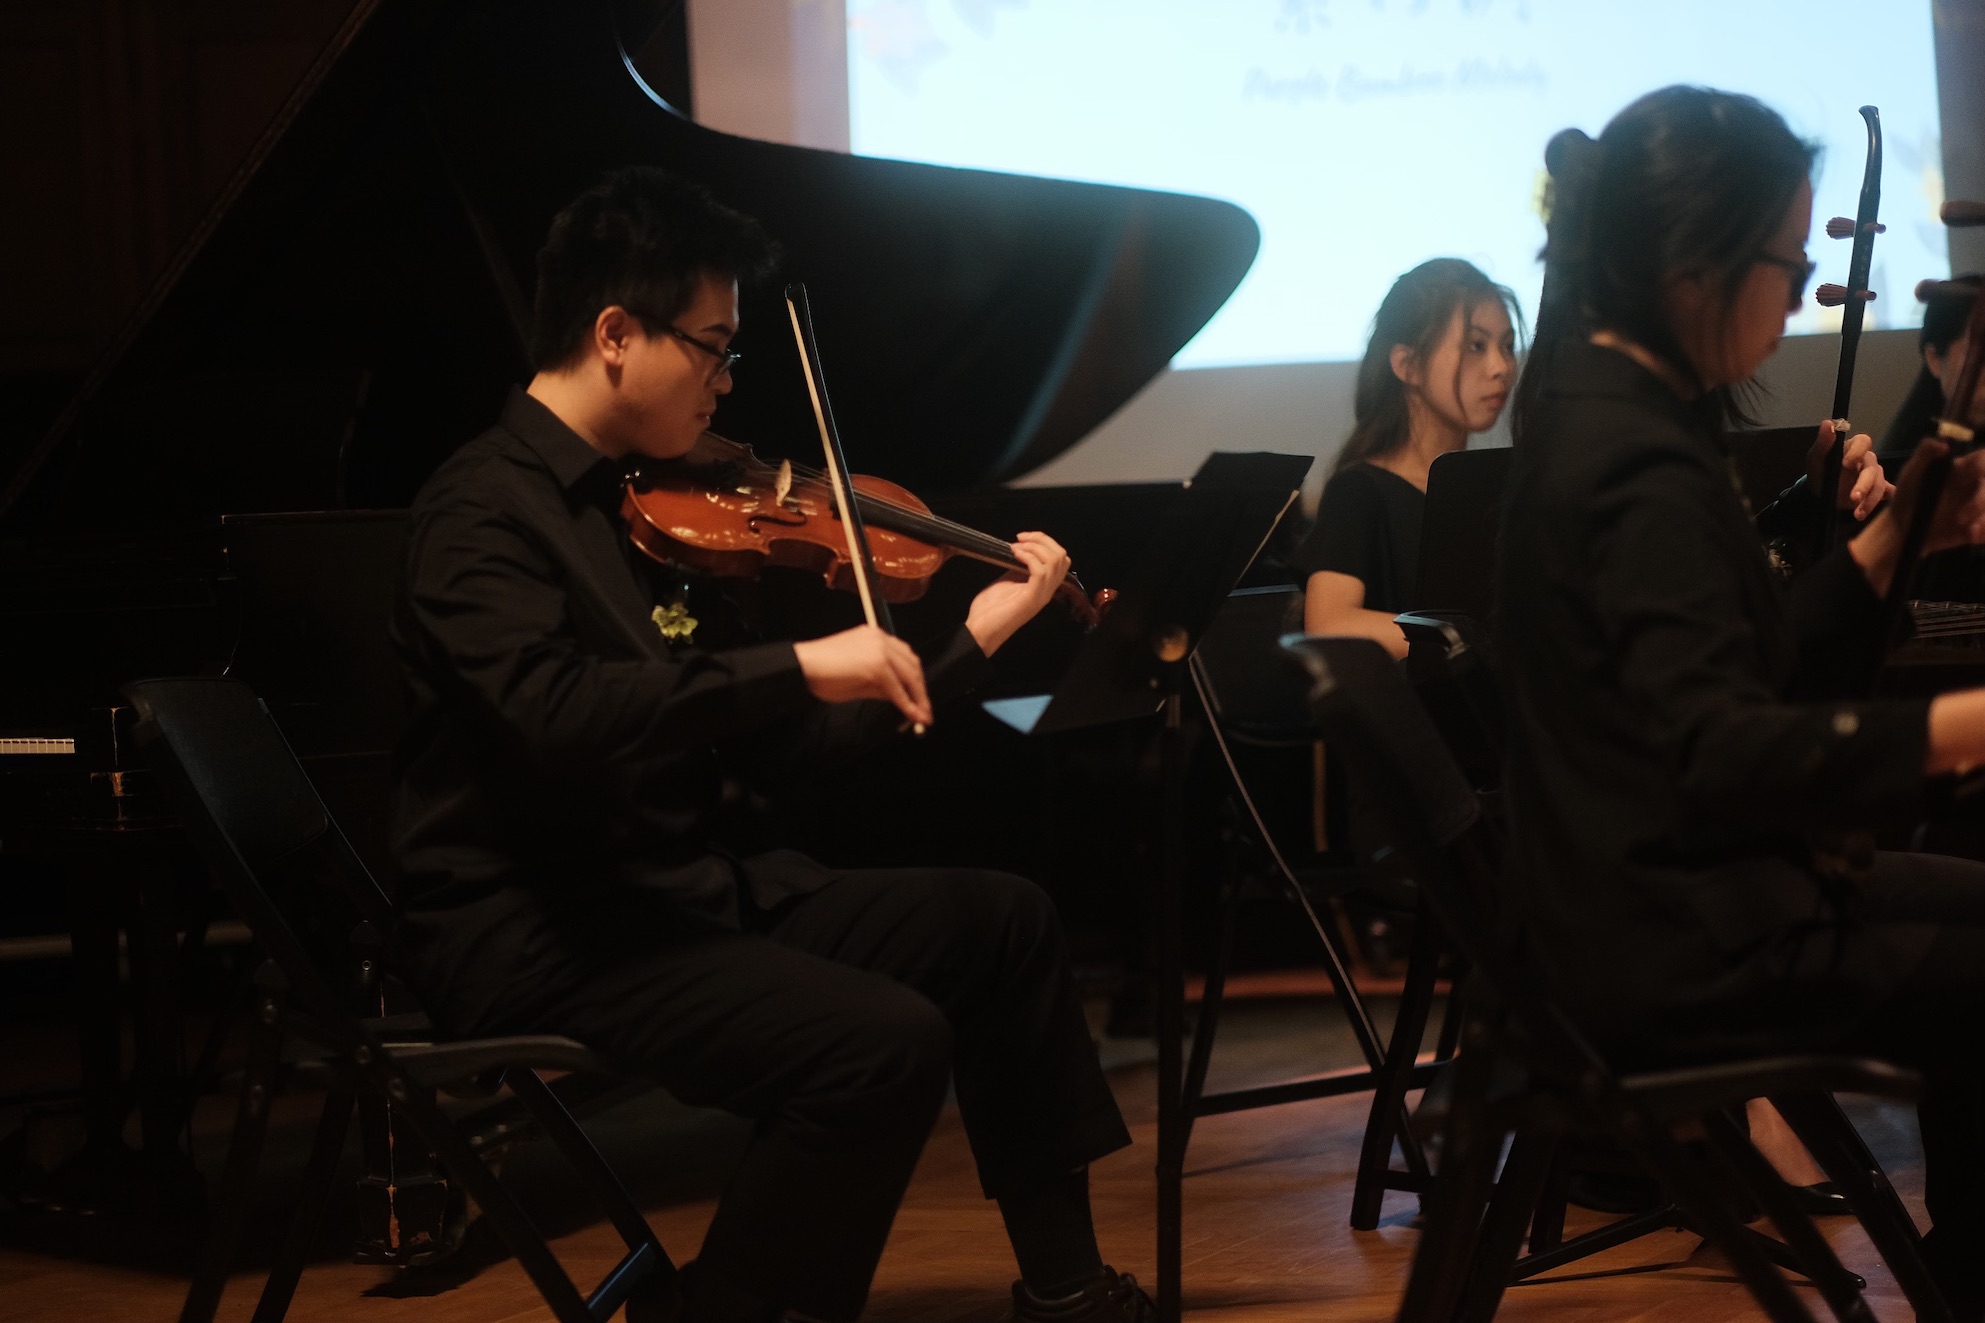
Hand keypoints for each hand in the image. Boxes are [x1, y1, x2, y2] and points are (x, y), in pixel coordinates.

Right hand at [792, 625, 931, 726]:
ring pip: (909, 676)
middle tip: (924, 708)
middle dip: (920, 689)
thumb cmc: (821, 671)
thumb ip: (879, 683)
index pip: (904, 656)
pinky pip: (897, 689)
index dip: (914, 676)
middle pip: (912, 664)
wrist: (803, 666)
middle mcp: (881, 638)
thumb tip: (899, 697)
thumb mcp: (857, 676)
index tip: (919, 693)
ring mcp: (880, 651)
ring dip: (918, 697)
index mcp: (875, 635)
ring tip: (923, 715)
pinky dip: (907, 704)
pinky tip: (914, 715)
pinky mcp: (877, 666)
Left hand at [965, 532, 1071, 655]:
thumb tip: (1022, 550)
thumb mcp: (1008, 580)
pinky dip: (1028, 556)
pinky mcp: (1032, 597)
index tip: (1023, 538)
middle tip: (1020, 538)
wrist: (980, 631)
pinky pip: (1040, 571)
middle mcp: (1048, 590)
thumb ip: (1019, 568)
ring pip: (1055, 561)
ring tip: (1016, 547)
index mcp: (1044, 586)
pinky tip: (1015, 554)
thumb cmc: (990, 609)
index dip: (1045, 542)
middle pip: (1062, 557)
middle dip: (1043, 540)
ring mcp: (1042, 594)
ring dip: (1035, 547)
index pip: (1060, 559)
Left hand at [1807, 419, 1891, 519]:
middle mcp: (1868, 460)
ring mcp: (1875, 475)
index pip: (1863, 442)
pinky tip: (1875, 510)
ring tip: (1857, 514)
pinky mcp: (1878, 490)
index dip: (1857, 451)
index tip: (1846, 463)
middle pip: (1873, 469)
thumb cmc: (1820, 470)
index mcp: (1854, 448)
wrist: (1821, 492)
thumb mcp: (1816, 458)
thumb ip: (1823, 442)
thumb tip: (1827, 423)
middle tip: (1853, 498)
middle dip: (1864, 485)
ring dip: (1870, 501)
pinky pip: (1887, 494)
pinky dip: (1882, 501)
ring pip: (1880, 485)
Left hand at [1849, 440, 1984, 595]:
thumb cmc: (1907, 495)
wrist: (1902, 528)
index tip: (1968, 476)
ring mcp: (1978, 507)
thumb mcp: (1911, 472)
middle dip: (1981, 501)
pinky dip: (1984, 532)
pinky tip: (1971, 536)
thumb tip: (1944, 444)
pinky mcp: (1977, 526)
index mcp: (1963, 469)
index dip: (1981, 466)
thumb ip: (1925, 453)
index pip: (1983, 459)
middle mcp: (1975, 486)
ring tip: (1970, 531)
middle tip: (1960, 517)